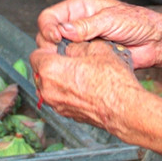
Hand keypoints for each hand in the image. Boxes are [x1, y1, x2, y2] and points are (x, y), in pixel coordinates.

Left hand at [30, 39, 147, 131]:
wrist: (125, 109)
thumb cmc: (112, 81)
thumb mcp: (96, 49)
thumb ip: (76, 46)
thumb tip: (70, 47)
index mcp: (50, 70)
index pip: (36, 54)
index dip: (48, 48)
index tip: (59, 47)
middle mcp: (48, 90)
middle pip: (40, 72)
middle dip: (51, 64)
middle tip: (69, 59)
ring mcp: (57, 105)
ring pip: (49, 87)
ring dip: (59, 79)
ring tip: (79, 72)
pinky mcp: (67, 115)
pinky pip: (60, 98)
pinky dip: (67, 92)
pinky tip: (84, 86)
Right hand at [35, 0, 161, 68]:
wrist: (155, 42)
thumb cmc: (138, 23)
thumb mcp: (111, 19)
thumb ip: (87, 26)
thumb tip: (63, 31)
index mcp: (80, 8)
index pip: (50, 16)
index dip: (48, 28)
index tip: (56, 38)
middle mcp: (77, 24)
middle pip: (48, 35)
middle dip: (51, 44)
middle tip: (62, 52)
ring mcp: (82, 41)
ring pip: (58, 51)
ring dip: (62, 56)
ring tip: (75, 59)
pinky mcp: (88, 56)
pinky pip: (72, 62)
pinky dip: (73, 66)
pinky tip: (82, 66)